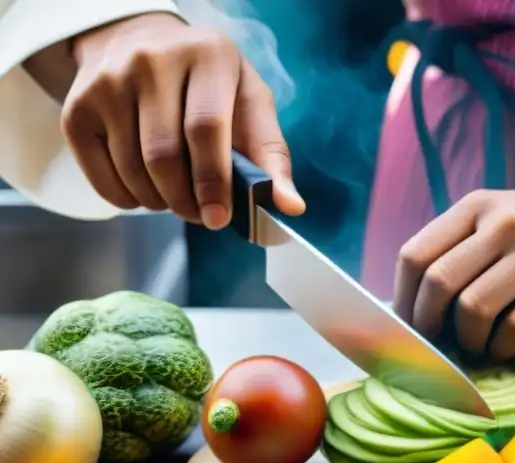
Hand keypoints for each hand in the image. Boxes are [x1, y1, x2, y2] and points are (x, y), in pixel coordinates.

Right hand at [62, 12, 304, 227]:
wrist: (141, 44)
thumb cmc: (209, 84)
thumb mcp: (249, 104)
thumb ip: (271, 156)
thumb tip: (289, 207)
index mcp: (206, 56)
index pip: (205, 129)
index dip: (214, 182)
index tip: (220, 218)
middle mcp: (150, 62)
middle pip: (164, 156)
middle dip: (187, 201)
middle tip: (202, 215)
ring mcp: (107, 83)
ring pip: (133, 170)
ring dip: (161, 202)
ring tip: (178, 198)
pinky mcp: (77, 109)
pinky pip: (103, 177)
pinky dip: (129, 200)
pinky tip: (148, 190)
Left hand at [394, 172, 514, 370]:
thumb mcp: (498, 212)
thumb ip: (455, 247)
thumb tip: (412, 311)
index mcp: (483, 208)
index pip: (418, 259)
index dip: (405, 303)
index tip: (411, 326)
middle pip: (454, 299)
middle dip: (444, 334)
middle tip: (451, 343)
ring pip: (497, 330)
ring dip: (486, 350)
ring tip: (491, 346)